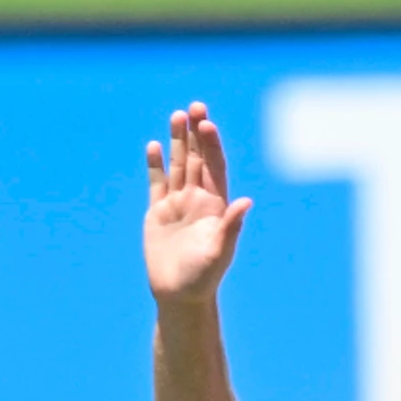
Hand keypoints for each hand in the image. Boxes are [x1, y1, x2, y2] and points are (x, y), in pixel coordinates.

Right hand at [143, 102, 250, 305]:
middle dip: (196, 133)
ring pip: (177, 165)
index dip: (211, 146)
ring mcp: (178, 204)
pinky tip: (153, 145)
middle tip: (195, 106)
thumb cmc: (203, 277)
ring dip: (176, 141)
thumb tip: (246, 201)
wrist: (179, 295)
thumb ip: (231, 226)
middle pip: (196, 159)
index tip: (207, 123)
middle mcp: (198, 200)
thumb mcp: (219, 251)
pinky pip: (157, 183)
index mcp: (216, 206)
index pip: (214, 167)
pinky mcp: (158, 212)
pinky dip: (155, 164)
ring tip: (176, 115)